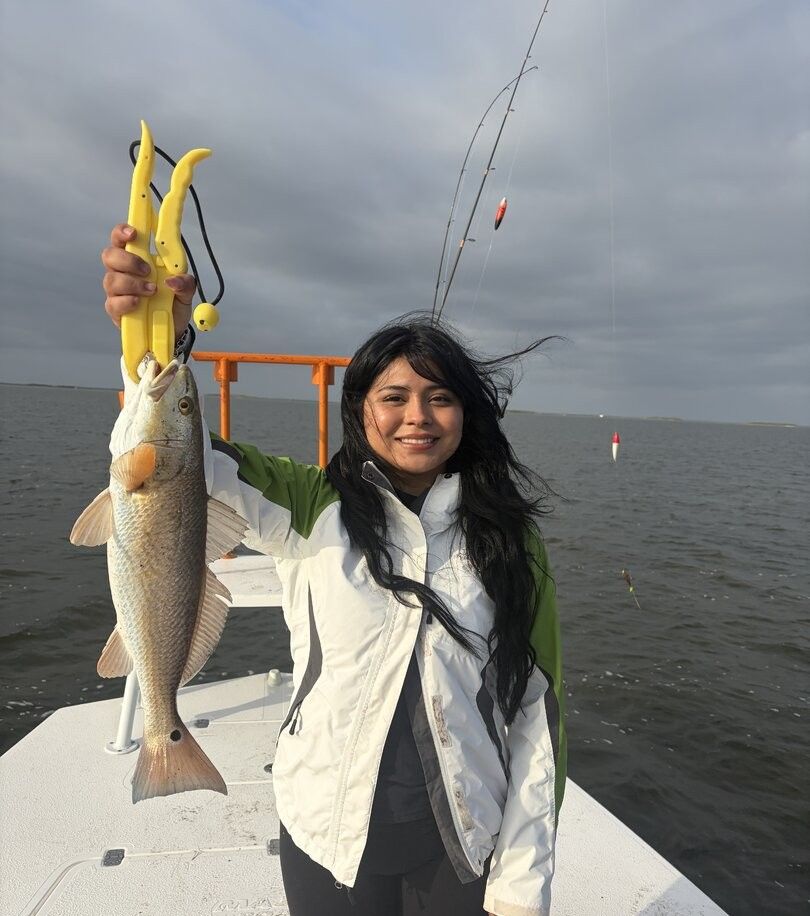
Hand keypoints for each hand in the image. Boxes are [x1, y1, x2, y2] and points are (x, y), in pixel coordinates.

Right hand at [101, 223, 195, 338]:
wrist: (173, 331)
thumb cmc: (173, 303)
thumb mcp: (186, 291)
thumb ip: (185, 282)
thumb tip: (173, 281)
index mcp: (137, 260)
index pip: (121, 239)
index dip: (122, 232)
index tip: (134, 233)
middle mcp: (122, 273)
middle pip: (109, 256)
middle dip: (128, 260)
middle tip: (147, 270)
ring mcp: (117, 292)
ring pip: (111, 280)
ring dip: (132, 283)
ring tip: (151, 291)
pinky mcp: (116, 310)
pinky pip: (113, 303)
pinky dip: (126, 302)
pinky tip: (138, 303)